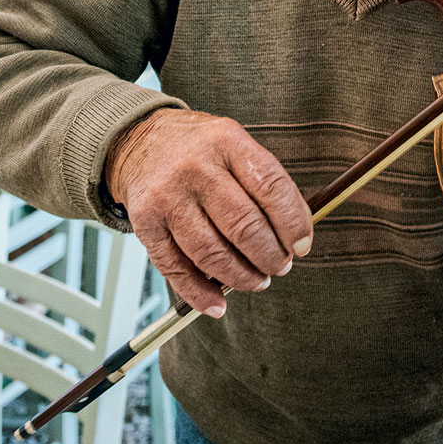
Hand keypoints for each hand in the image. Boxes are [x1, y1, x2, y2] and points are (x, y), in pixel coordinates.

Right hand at [106, 108, 312, 317]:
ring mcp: (167, 197)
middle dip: (271, 256)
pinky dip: (200, 294)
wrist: (140, 140)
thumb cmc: (198, 148)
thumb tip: (295, 234)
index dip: (293, 223)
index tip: (302, 245)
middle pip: (244, 226)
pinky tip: (218, 303)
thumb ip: (264, 183)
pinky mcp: (145, 223)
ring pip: (212, 253)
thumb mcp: (234, 143)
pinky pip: (176, 268)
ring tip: (257, 280)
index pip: (271, 188)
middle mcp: (195, 168)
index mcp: (227, 142)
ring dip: (242, 277)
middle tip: (281, 265)